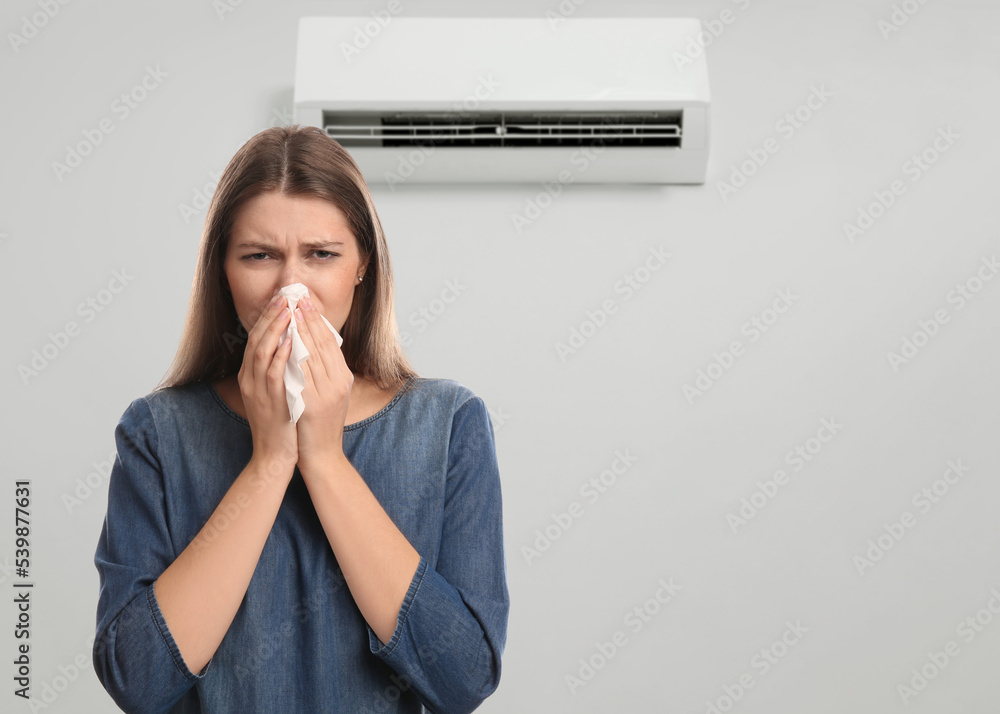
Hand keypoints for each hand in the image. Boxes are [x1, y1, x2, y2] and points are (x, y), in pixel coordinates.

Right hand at [237, 294, 297, 474]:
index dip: (267, 318)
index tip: (280, 300)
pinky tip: (290, 341)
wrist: (274, 455)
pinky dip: (281, 355)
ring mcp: (257, 390)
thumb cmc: (280, 423)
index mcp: (249, 375)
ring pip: (263, 352)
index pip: (255, 338)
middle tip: (284, 297)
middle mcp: (249, 380)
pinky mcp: (270, 401)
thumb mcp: (274, 392)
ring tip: (288, 311)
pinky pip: (274, 373)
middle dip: (271, 317)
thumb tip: (291, 344)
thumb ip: (278, 369)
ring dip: (276, 330)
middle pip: (256, 340)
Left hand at [293, 295, 352, 473]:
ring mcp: (327, 392)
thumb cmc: (319, 426)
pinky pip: (302, 373)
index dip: (318, 320)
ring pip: (312, 354)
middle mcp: (339, 382)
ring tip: (289, 310)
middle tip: (297, 297)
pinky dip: (294, 354)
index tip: (306, 301)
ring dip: (299, 330)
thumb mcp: (327, 394)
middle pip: (322, 343)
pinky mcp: (314, 403)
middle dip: (308, 318)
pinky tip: (285, 340)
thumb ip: (322, 372)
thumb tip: (310, 346)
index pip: (330, 342)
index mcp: (343, 378)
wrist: (322, 456)